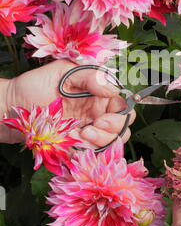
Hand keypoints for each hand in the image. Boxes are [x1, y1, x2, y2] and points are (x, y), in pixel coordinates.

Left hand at [1, 60, 134, 145]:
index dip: (120, 114)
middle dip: (112, 131)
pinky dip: (88, 151)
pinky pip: (93, 153)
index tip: (102, 118)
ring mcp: (88, 130)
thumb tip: (113, 89)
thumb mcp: (63, 71)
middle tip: (90, 129)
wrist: (11, 106)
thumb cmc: (35, 85)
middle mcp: (97, 112)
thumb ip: (90, 76)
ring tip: (80, 136)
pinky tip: (73, 142)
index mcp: (98, 94)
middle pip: (122, 127)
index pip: (123, 105)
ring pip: (112, 143)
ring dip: (100, 142)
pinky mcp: (76, 145)